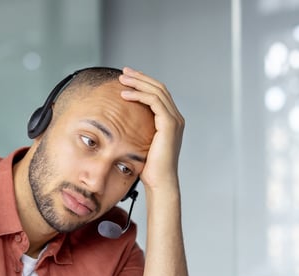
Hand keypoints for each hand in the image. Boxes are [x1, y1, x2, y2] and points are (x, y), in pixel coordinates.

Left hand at [118, 67, 184, 194]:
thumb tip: (122, 123)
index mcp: (171, 121)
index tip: (128, 78)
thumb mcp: (141, 143)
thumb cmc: (149, 168)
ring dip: (138, 82)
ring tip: (122, 79)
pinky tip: (125, 94)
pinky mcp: (170, 124)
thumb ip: (139, 130)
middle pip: (159, 88)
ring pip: (157, 91)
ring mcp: (175, 120)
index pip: (159, 94)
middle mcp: (176, 118)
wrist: (159, 182)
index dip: (144, 83)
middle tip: (124, 72)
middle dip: (141, 77)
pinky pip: (154, 102)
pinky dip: (139, 95)